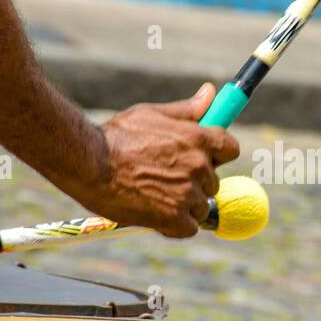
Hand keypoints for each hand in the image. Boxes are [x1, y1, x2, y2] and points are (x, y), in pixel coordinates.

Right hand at [91, 84, 239, 237]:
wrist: (89, 163)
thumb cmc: (117, 135)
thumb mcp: (153, 113)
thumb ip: (187, 110)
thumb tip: (211, 92)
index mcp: (198, 138)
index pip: (231, 149)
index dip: (217, 155)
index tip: (204, 158)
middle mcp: (198, 166)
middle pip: (213, 182)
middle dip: (195, 182)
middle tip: (164, 178)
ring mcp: (188, 194)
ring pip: (201, 206)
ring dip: (185, 205)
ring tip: (155, 195)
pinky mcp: (174, 219)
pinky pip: (189, 227)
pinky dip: (176, 225)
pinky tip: (156, 214)